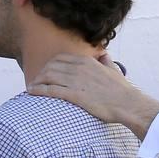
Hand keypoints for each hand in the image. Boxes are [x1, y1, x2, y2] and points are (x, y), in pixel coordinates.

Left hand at [29, 54, 158, 137]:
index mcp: (86, 61)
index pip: (60, 58)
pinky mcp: (74, 95)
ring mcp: (75, 81)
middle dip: (40, 73)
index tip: (45, 72)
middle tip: (36, 81)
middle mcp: (79, 68)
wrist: (127, 103)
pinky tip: (31, 92)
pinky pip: (50, 90)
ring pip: (48, 76)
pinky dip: (38, 89)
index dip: (49, 65)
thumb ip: (106, 60)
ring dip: (36, 81)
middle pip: (51, 66)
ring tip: (31, 87)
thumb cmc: (121, 90)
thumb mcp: (114, 69)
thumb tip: (104, 54)